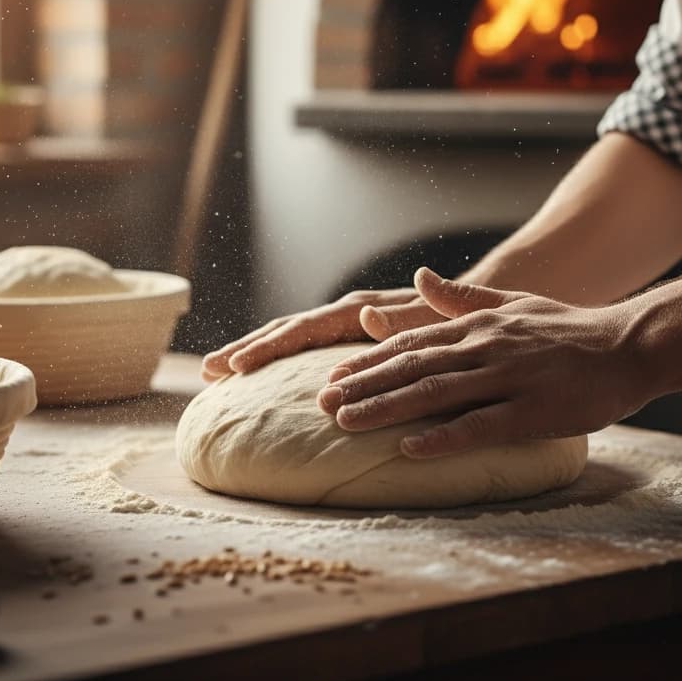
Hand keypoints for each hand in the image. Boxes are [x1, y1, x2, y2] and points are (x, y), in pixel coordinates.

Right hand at [200, 286, 447, 381]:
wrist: (473, 303)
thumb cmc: (458, 317)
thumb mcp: (437, 319)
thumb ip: (405, 320)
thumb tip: (364, 316)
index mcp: (363, 309)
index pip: (305, 328)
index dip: (269, 348)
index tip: (237, 367)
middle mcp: (348, 313)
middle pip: (287, 330)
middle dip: (247, 348)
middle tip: (208, 371)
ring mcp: (347, 324)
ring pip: (291, 337)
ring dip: (255, 352)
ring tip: (217, 373)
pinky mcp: (351, 337)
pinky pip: (306, 347)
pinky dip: (278, 358)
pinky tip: (259, 377)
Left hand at [316, 267, 653, 457]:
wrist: (628, 344)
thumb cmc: (567, 328)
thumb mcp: (511, 302)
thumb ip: (462, 297)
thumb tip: (419, 277)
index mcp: (476, 325)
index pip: (410, 343)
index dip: (368, 360)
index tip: (333, 375)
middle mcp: (483, 347)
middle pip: (411, 367)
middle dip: (362, 385)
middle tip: (321, 403)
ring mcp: (507, 378)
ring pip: (435, 393)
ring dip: (386, 409)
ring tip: (346, 423)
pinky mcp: (533, 410)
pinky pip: (480, 426)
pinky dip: (443, 438)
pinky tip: (410, 449)